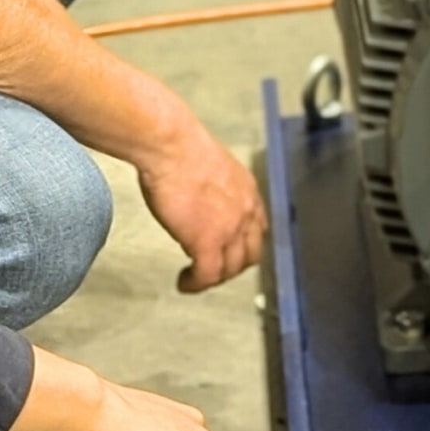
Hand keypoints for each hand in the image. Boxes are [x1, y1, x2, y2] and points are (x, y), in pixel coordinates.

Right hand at [136, 122, 265, 293]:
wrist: (171, 147)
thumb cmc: (179, 146)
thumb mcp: (210, 165)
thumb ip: (214, 186)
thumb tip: (200, 197)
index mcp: (247, 191)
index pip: (258, 227)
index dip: (246, 243)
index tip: (232, 248)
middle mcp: (246, 212)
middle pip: (251, 254)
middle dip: (234, 265)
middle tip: (215, 268)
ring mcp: (229, 230)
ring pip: (231, 269)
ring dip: (215, 277)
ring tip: (196, 278)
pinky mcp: (206, 242)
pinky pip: (207, 275)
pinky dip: (196, 284)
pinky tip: (185, 283)